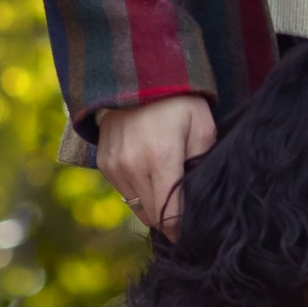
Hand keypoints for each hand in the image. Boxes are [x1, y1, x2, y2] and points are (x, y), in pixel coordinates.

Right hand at [94, 94, 216, 237]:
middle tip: (185, 211)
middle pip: (153, 217)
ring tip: (167, 186)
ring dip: (153, 205)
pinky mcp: (104, 163)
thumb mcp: (202, 127)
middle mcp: (133, 166)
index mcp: (162, 158)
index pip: (171, 215)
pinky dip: (138, 191)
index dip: (183, 228)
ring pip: (138, 209)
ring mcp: (115, 166)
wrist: (137, 76)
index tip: (194, 229)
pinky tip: (149, 172)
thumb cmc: (178, 102)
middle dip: (170, 220)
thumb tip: (200, 199)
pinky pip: (124, 193)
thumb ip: (202, 165)